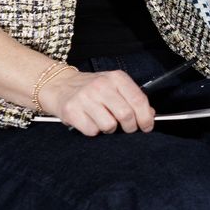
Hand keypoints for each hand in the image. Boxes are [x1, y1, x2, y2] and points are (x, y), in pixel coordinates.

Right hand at [41, 67, 156, 135]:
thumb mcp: (115, 86)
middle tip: (127, 128)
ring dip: (110, 129)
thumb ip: (133, 98)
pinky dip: (94, 131)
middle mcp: (101, 85)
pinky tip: (90, 121)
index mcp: (116, 78)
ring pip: (109, 126)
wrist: (59, 85)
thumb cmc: (92, 88)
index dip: (146, 117)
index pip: (138, 100)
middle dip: (130, 127)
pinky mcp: (71, 110)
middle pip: (126, 115)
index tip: (147, 127)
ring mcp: (85, 97)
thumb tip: (150, 115)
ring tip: (104, 121)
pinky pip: (92, 131)